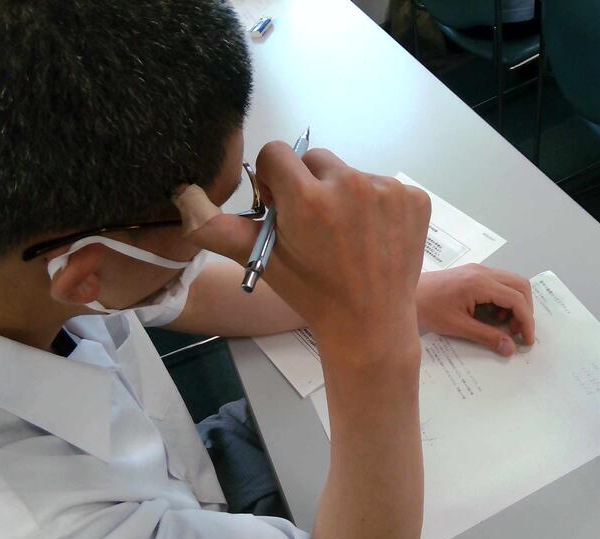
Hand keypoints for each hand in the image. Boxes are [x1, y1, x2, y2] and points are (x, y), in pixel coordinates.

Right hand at [178, 143, 431, 363]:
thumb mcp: (262, 261)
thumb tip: (183, 196)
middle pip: (314, 160)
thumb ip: (218, 228)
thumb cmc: (312, 294)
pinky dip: (377, 206)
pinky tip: (374, 236)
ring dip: (343, 195)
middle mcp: (351, 184)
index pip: (276, 153)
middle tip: (315, 226)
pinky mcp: (416, 199)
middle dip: (308, 185)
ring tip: (347, 235)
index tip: (281, 208)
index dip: (272, 180)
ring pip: (350, 173)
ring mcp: (389, 190)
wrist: (370, 325)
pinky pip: (385, 187)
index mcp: (308, 198)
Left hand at [415, 264, 534, 355]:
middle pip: (520, 285)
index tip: (526, 340)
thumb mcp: (458, 326)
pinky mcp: (472, 273)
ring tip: (503, 325)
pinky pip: (498, 283)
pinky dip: (503, 299)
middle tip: (517, 332)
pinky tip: (490, 315)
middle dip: (525, 310)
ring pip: (511, 282)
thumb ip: (487, 337)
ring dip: (515, 304)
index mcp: (480, 283)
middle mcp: (483, 271)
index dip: (526, 321)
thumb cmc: (428, 309)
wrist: (405, 293)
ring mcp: (478, 270)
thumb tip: (510, 348)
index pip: (516, 299)